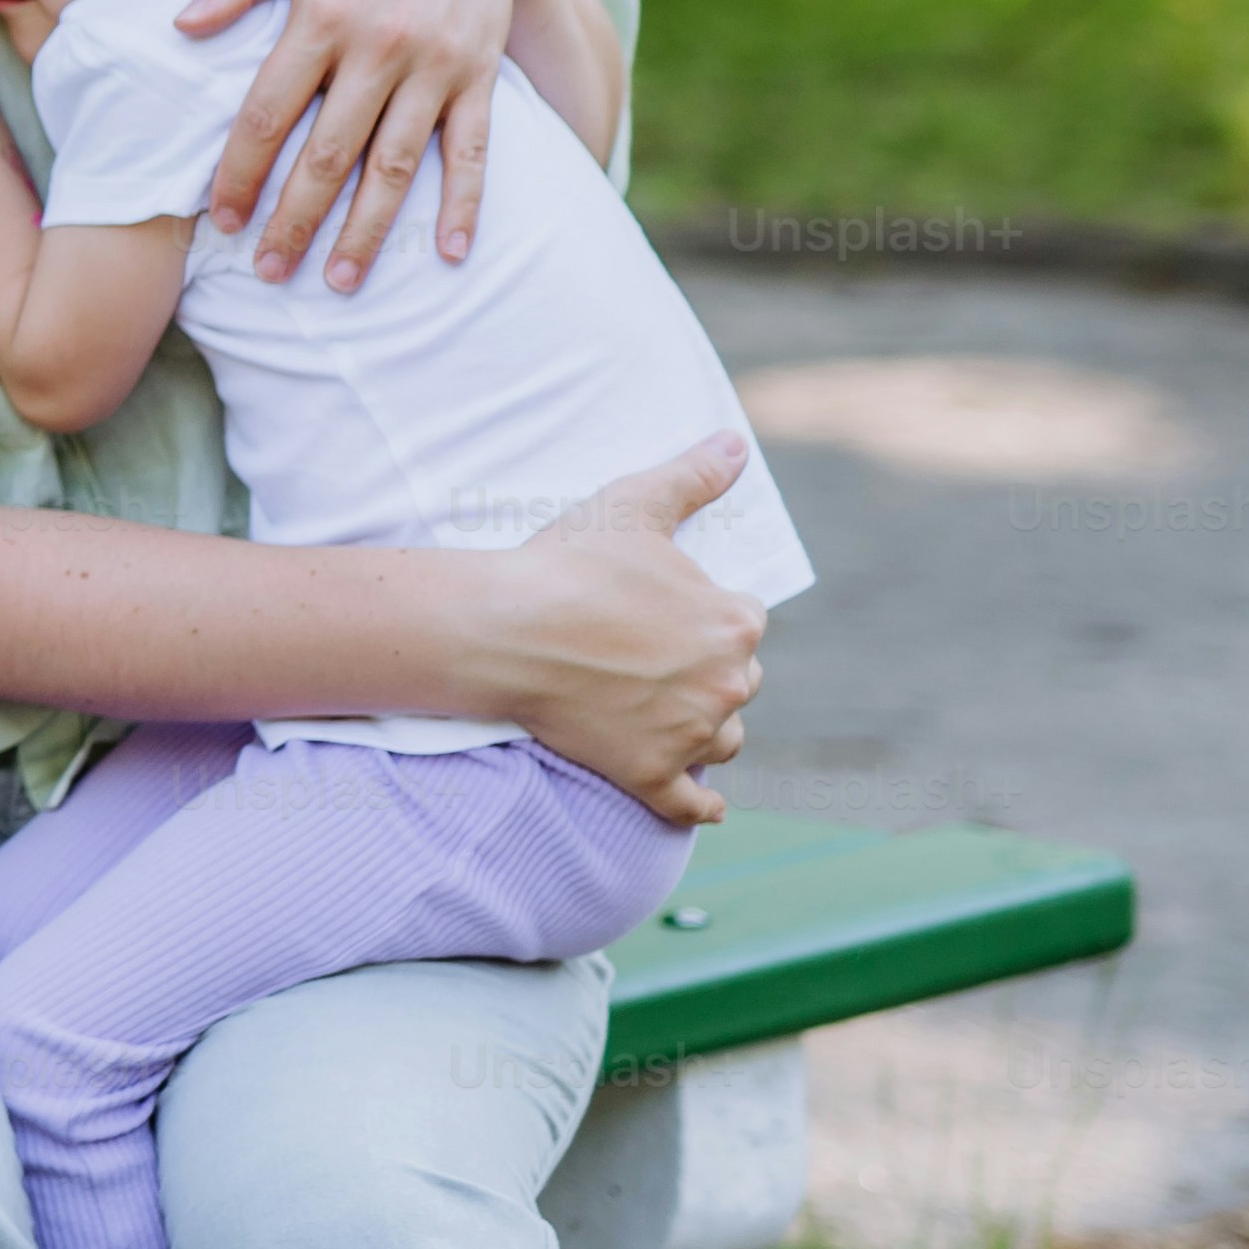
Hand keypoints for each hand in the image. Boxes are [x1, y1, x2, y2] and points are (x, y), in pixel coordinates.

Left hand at [176, 0, 527, 290]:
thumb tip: (179, 28)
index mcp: (323, 14)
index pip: (269, 111)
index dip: (241, 170)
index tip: (218, 219)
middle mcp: (380, 47)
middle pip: (328, 153)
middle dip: (295, 219)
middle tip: (267, 272)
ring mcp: (436, 66)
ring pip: (396, 165)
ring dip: (368, 230)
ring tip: (338, 281)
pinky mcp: (480, 76)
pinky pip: (474, 151)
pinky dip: (466, 205)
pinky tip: (451, 255)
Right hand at [473, 434, 766, 825]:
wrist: (506, 628)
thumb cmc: (569, 564)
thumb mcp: (632, 504)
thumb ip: (692, 476)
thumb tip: (735, 443)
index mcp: (732, 621)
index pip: (742, 622)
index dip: (708, 617)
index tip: (669, 614)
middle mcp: (726, 683)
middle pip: (736, 682)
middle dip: (707, 672)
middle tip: (656, 660)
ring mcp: (690, 733)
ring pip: (722, 738)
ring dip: (705, 729)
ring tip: (670, 716)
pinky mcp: (650, 773)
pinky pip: (691, 802)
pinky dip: (701, 804)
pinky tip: (708, 805)